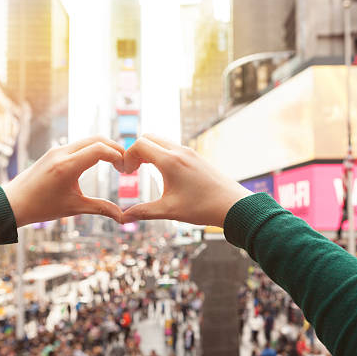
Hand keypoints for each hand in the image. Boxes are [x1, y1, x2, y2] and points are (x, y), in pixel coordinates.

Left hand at [3, 137, 124, 226]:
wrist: (12, 203)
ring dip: (104, 148)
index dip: (118, 156)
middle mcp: (62, 153)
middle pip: (97, 139)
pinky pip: (78, 145)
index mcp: (67, 166)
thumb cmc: (41, 207)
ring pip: (87, 140)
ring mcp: (56, 150)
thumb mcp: (74, 208)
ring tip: (116, 162)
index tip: (126, 169)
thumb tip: (122, 217)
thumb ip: (101, 208)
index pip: (100, 149)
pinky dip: (92, 149)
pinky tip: (99, 161)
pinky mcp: (53, 152)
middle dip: (115, 148)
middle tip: (126, 163)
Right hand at [121, 135, 251, 226]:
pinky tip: (162, 172)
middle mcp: (179, 151)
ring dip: (149, 151)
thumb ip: (144, 212)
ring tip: (144, 170)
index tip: (126, 173)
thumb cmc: (202, 207)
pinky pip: (172, 147)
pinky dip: (161, 153)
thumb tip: (123, 218)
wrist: (233, 205)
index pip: (140, 144)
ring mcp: (189, 152)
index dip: (127, 156)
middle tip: (132, 169)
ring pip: (161, 141)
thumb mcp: (169, 211)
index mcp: (170, 161)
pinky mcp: (196, 156)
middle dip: (136, 151)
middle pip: (149, 137)